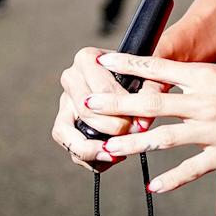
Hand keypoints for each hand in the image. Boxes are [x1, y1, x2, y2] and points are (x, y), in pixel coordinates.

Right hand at [52, 47, 166, 172]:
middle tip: (131, 135)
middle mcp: (71, 77)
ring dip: (91, 148)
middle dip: (110, 129)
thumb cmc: (143, 71)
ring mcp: (64, 101)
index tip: (139, 122)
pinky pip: (68, 146)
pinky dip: (87, 157)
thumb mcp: (150, 73)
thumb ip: (151, 91)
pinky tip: (109, 158)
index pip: (103, 90)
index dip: (123, 110)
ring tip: (114, 155)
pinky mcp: (64, 122)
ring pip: (65, 131)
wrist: (134, 74)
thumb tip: (141, 123)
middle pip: (86, 112)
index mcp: (87, 58)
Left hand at [78, 52, 215, 193]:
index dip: (128, 65)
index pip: (157, 68)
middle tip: (88, 106)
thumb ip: (200, 80)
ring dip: (133, 145)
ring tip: (108, 149)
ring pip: (163, 138)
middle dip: (116, 106)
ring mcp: (213, 129)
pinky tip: (153, 185)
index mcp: (204, 76)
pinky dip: (171, 180)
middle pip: (151, 103)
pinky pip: (191, 169)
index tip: (102, 60)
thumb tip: (173, 80)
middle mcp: (204, 101)